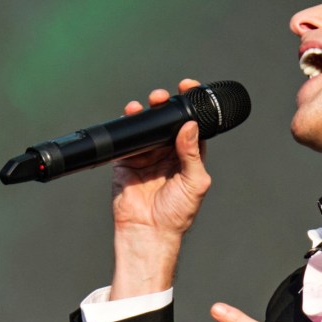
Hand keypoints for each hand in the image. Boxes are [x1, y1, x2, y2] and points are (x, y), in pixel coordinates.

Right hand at [109, 78, 214, 297]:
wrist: (147, 233)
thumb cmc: (177, 214)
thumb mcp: (194, 183)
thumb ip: (193, 154)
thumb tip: (190, 126)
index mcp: (188, 156)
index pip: (191, 125)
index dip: (190, 106)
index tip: (188, 89)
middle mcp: (168, 153)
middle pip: (166, 121)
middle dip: (164, 104)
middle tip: (162, 97)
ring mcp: (147, 156)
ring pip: (147, 127)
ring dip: (146, 112)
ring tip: (145, 105)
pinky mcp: (127, 162)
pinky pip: (127, 139)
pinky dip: (128, 127)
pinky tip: (130, 116)